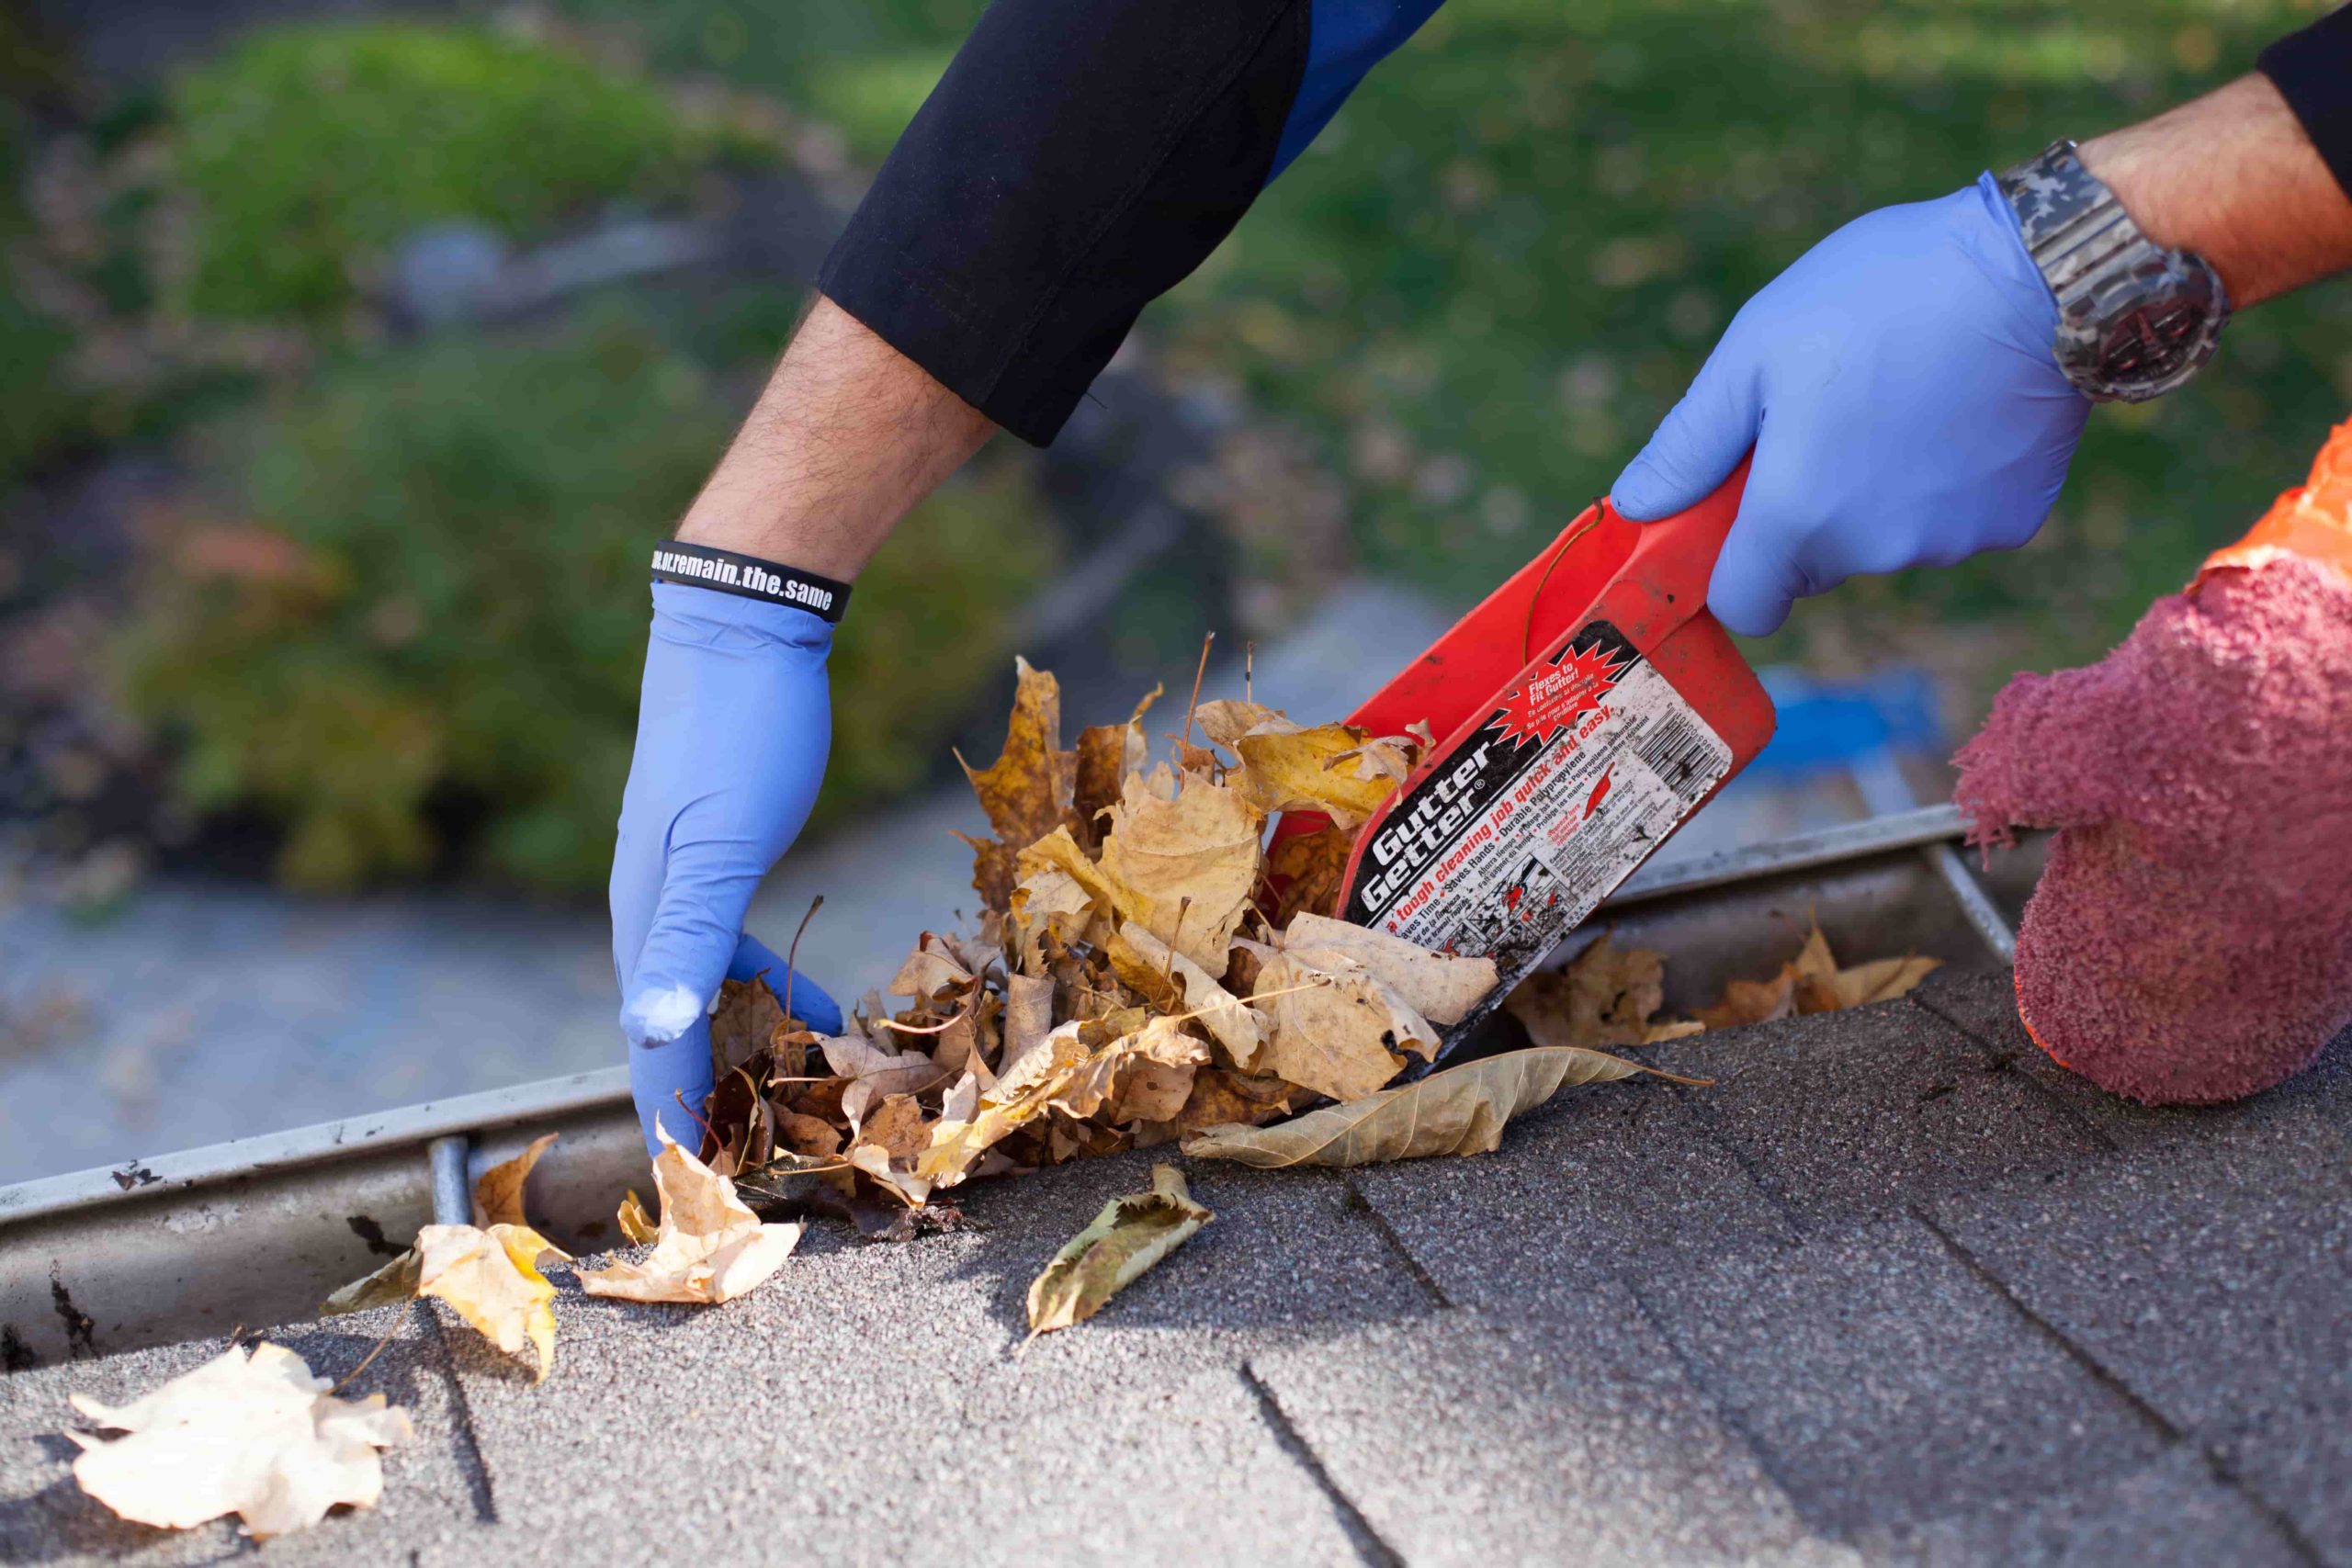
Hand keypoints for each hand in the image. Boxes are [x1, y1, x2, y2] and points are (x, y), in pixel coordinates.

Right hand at [611, 584, 843, 1153]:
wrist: (743, 632)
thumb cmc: (737, 738)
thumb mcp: (718, 847)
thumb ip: (685, 941)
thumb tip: (646, 1032)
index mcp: (643, 924)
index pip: (652, 1052)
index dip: (676, 1127)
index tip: (702, 1200)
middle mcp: (649, 914)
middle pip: (672, 1035)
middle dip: (707, 1109)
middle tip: (750, 1180)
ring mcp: (681, 884)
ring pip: (708, 996)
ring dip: (744, 1056)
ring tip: (787, 1112)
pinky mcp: (717, 857)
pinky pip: (737, 951)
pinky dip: (775, 992)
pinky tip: (821, 1008)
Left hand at [1611, 174, 2089, 635]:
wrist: (2041, 269)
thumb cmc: (1881, 295)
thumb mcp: (1754, 353)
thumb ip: (1688, 445)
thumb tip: (1635, 505)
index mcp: (1797, 517)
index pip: (1744, 604)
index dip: (1732, 567)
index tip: (1737, 516)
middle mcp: (1873, 550)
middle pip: (1814, 566)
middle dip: (1806, 513)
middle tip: (1825, 419)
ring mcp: (1949, 543)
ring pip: (1886, 542)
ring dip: (1878, 494)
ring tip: (1897, 397)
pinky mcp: (2012, 523)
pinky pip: (1954, 520)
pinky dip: (1946, 481)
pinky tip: (1955, 409)